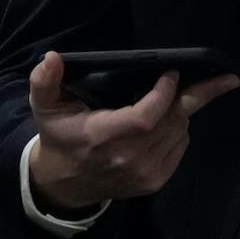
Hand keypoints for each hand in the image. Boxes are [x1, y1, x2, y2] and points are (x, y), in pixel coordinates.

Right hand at [27, 51, 238, 213]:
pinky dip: (179, 130)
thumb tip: (53, 56)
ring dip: (181, 112)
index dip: (163, 95)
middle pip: (170, 123)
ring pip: (180, 133)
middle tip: (196, 75)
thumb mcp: (43, 105)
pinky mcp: (155, 182)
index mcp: (100, 136)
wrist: (65, 181)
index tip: (171, 73)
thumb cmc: (58, 134)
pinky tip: (167, 121)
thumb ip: (44, 79)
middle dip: (187, 97)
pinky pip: (180, 147)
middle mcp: (127, 158)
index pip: (143, 118)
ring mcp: (144, 173)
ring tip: (171, 97)